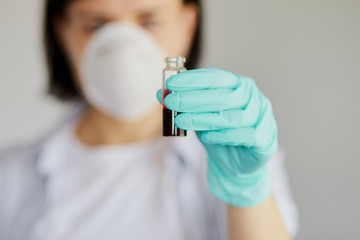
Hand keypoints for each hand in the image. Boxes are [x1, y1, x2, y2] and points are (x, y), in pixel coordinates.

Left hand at [156, 68, 277, 206]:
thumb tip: (159, 93)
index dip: (192, 80)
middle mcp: (253, 98)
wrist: (237, 163)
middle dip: (192, 99)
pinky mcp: (265, 140)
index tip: (171, 84)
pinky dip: (222, 136)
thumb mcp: (199, 116)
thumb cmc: (219, 134)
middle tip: (171, 102)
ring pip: (230, 117)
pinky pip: (243, 136)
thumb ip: (184, 104)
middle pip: (222, 97)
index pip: (216, 78)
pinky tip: (206, 137)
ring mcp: (262, 117)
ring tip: (181, 121)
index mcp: (239, 86)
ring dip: (202, 119)